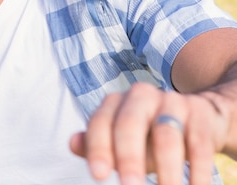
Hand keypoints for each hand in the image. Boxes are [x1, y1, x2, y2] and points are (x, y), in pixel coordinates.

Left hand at [69, 82, 229, 184]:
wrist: (199, 117)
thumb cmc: (149, 134)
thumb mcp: (121, 139)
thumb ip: (96, 143)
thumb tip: (72, 143)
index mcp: (116, 102)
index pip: (100, 122)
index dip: (98, 148)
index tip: (99, 176)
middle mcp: (141, 96)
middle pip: (130, 123)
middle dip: (128, 157)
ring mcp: (173, 102)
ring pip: (166, 133)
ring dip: (166, 168)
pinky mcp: (200, 114)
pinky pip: (198, 144)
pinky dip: (197, 170)